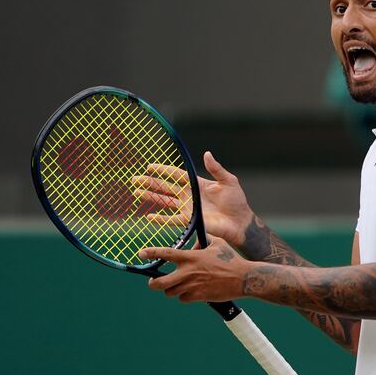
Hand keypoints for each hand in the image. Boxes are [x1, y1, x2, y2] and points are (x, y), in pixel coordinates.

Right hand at [131, 151, 253, 247]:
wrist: (240, 221)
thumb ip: (216, 169)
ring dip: (151, 197)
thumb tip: (207, 153)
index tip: (150, 166)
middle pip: (166, 187)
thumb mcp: (228, 181)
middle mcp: (190, 195)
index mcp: (197, 183)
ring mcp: (188, 208)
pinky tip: (148, 216)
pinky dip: (160, 218)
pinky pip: (172, 219)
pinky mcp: (190, 220)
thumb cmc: (236, 201)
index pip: (176, 175)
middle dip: (150, 183)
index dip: (163, 170)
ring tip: (136, 192)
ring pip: (165, 201)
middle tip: (135, 179)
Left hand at [140, 236, 248, 302]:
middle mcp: (188, 272)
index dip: (150, 253)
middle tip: (153, 282)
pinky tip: (193, 292)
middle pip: (159, 283)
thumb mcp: (217, 243)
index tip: (141, 254)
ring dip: (172, 290)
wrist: (243, 278)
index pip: (165, 254)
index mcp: (191, 257)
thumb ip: (203, 241)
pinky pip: (183, 299)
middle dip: (153, 283)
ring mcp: (192, 286)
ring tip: (179, 286)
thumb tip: (194, 243)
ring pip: (170, 292)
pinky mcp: (198, 297)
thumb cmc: (231, 259)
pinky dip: (185, 296)